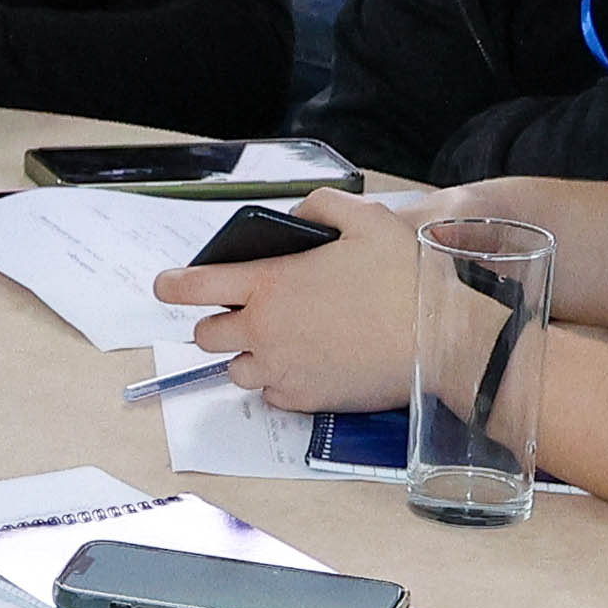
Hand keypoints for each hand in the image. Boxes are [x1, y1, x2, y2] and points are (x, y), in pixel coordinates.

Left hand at [152, 193, 427, 411]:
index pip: (192, 286)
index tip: (166, 286)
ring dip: (250, 356)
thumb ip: (320, 208)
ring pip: (237, 370)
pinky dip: (280, 381)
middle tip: (245, 315)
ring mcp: (282, 369)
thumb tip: (296, 217)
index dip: (172, 285)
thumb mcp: (365, 219)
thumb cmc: (406, 277)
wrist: (441, 338)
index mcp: (268, 284)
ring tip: (283, 342)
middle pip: (207, 336)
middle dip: (219, 324)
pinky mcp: (305, 400)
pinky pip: (272, 394)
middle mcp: (264, 331)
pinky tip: (309, 364)